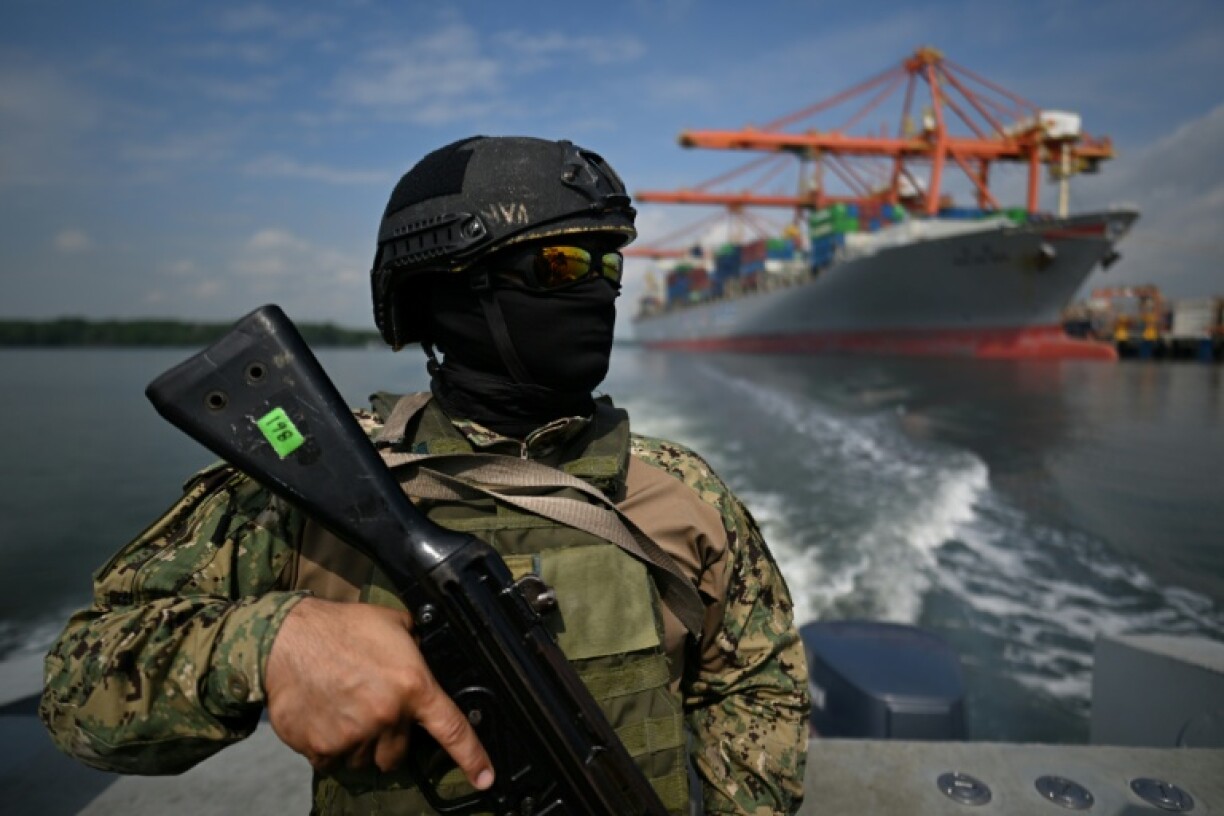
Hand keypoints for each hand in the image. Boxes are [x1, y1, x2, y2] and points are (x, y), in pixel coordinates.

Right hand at [264, 597, 493, 788]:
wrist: (286, 638)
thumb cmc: (341, 626)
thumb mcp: (394, 624)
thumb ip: (416, 648)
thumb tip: (427, 657)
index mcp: (412, 686)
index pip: (451, 730)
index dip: (472, 758)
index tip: (485, 778)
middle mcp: (387, 716)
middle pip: (398, 754)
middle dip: (390, 740)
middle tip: (373, 712)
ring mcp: (353, 736)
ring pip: (364, 760)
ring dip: (359, 743)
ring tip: (344, 708)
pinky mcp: (321, 747)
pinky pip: (332, 761)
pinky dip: (330, 745)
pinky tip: (324, 715)